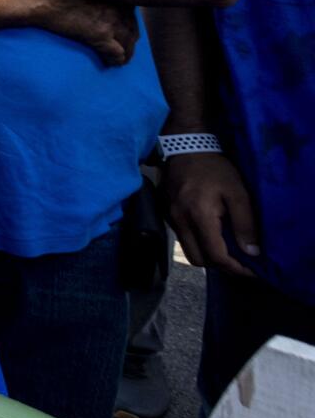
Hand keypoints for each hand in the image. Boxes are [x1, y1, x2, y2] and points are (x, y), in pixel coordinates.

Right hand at [37, 0, 138, 65]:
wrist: (43, 0)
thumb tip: (96, 10)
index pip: (131, 14)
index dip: (128, 26)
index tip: (124, 33)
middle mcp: (117, 7)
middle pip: (132, 30)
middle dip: (130, 42)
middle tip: (126, 51)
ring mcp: (111, 21)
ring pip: (128, 43)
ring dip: (126, 55)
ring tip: (120, 62)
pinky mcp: (101, 35)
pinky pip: (116, 53)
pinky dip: (115, 60)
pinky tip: (110, 64)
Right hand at [165, 152, 260, 275]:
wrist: (185, 147)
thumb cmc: (214, 169)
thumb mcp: (237, 192)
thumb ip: (245, 223)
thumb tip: (252, 251)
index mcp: (199, 216)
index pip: (216, 256)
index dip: (235, 268)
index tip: (251, 270)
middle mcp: (180, 221)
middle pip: (198, 260)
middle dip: (219, 265)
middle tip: (238, 260)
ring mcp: (170, 218)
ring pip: (188, 250)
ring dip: (207, 254)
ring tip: (226, 247)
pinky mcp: (166, 213)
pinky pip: (182, 237)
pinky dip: (198, 241)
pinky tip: (210, 232)